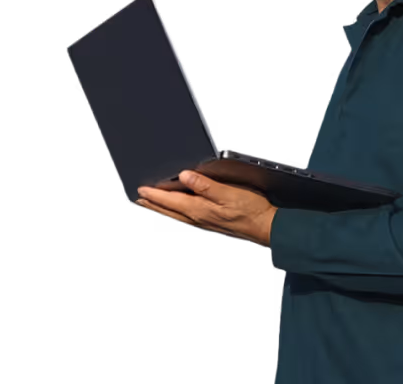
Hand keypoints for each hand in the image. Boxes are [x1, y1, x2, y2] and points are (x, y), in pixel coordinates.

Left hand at [136, 171, 276, 247]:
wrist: (266, 227)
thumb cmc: (251, 210)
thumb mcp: (229, 193)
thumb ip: (206, 185)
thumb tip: (185, 175)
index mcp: (200, 209)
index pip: (171, 201)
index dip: (155, 195)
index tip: (140, 190)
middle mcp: (199, 218)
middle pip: (169, 211)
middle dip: (152, 205)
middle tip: (137, 200)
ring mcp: (204, 222)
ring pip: (175, 216)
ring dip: (160, 210)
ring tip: (148, 205)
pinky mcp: (210, 223)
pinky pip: (185, 219)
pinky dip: (174, 214)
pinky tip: (175, 213)